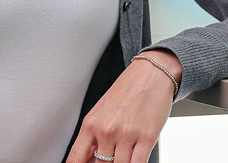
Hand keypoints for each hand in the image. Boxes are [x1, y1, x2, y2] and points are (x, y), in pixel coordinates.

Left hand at [65, 50, 181, 162]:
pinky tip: (134, 160)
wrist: (151, 73)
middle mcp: (106, 130)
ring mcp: (126, 134)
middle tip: (110, 158)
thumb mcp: (102, 110)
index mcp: (91, 123)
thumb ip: (94, 135)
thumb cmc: (127, 91)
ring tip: (124, 154)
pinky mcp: (146, 137)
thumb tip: (87, 158)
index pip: (76, 158)